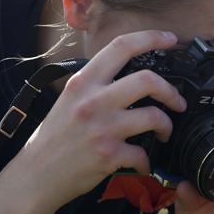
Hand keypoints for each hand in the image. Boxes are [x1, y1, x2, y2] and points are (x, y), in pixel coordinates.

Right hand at [21, 29, 186, 210]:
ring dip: (167, 126)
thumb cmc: (54, 138)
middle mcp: (93, 101)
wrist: (35, 175)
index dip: (151, 38)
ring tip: (164, 132)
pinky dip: (147, 161)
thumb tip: (128, 75)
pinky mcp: (108, 155)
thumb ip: (95, 84)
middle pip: (147, 80)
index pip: (121, 46)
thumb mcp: (68, 99)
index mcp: (83, 82)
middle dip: (171, 91)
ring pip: (154, 116)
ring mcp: (102, 128)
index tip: (170, 39)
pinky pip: (142, 154)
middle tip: (177, 101)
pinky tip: (142, 163)